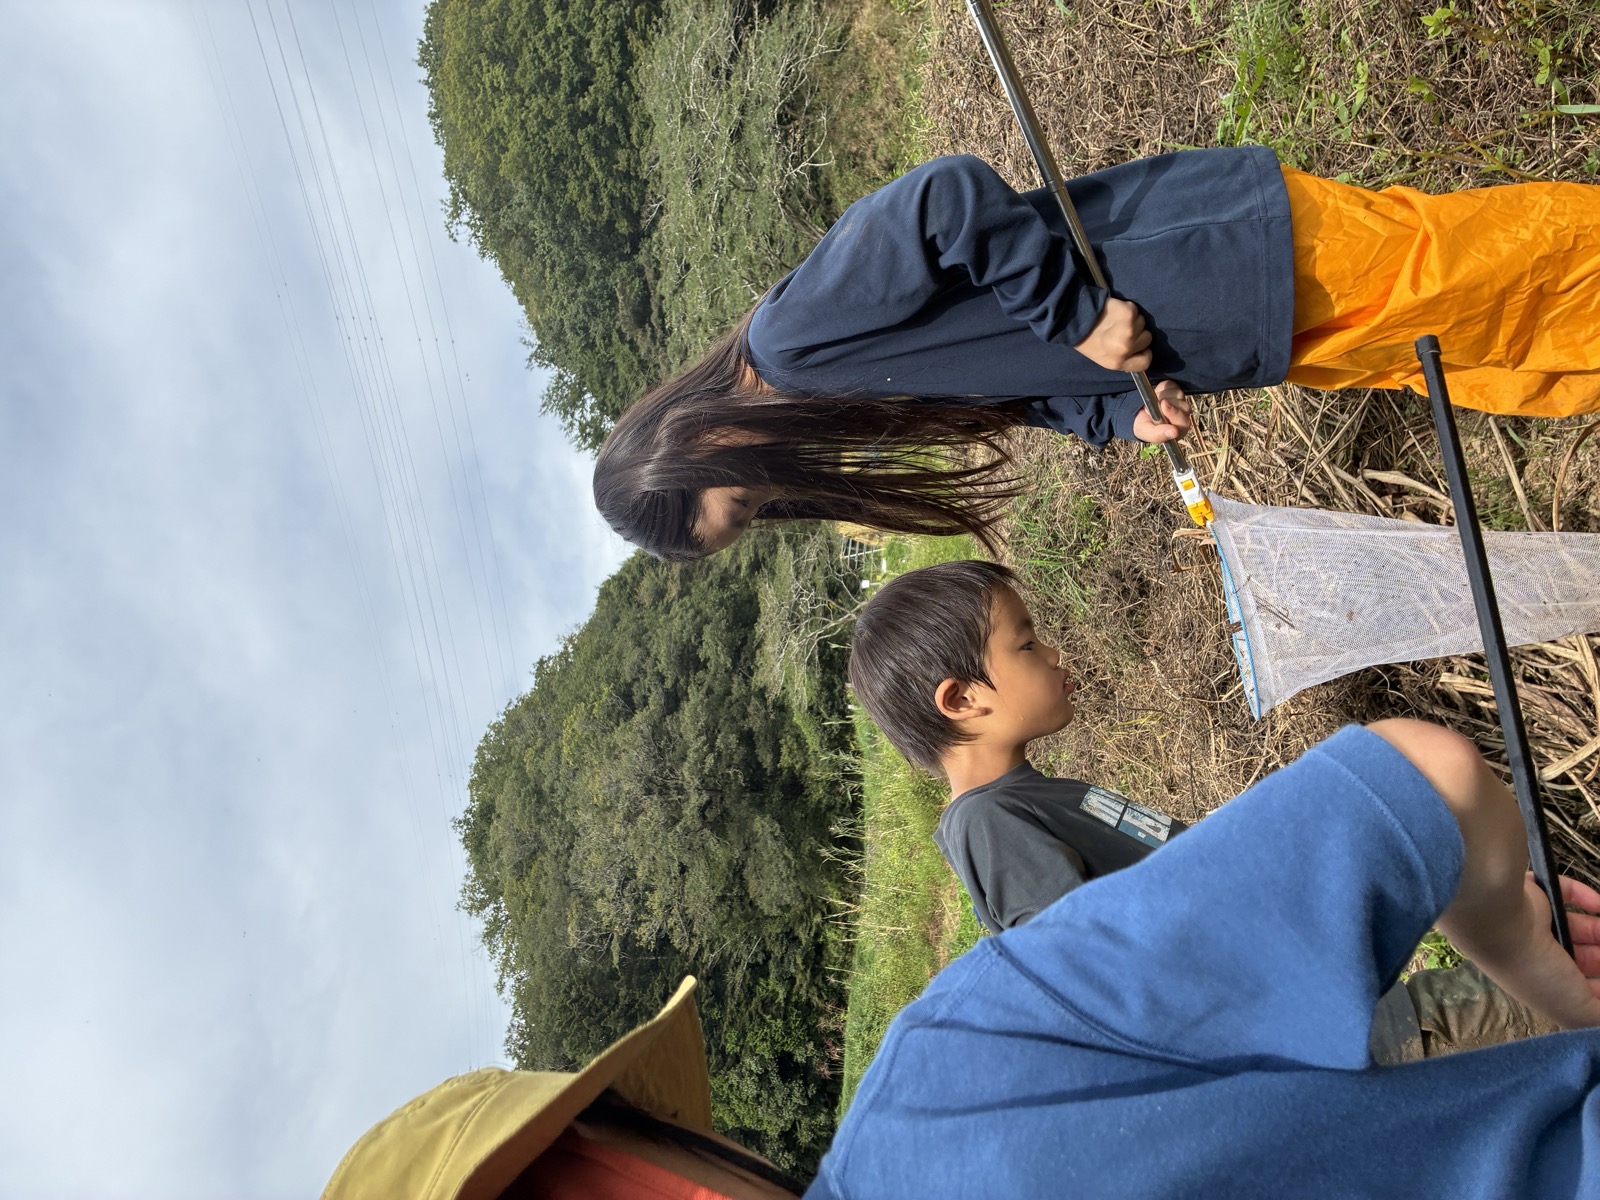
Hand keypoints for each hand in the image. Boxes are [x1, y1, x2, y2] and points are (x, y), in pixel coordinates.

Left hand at [1074, 297, 1151, 371]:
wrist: (1072, 320)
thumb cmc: (1088, 339)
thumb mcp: (1103, 359)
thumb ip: (1123, 359)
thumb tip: (1139, 355)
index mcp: (1118, 363)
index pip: (1146, 362)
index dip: (1144, 352)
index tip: (1138, 347)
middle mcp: (1125, 348)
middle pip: (1147, 339)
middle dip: (1137, 334)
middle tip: (1120, 330)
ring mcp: (1128, 330)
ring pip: (1143, 323)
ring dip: (1133, 320)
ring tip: (1115, 320)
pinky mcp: (1128, 313)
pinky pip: (1136, 310)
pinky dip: (1128, 308)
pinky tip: (1115, 311)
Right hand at [1131, 380, 1191, 443]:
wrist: (1138, 413)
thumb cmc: (1144, 426)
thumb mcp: (1146, 433)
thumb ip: (1159, 435)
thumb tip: (1174, 432)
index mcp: (1179, 429)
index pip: (1183, 421)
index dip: (1173, 412)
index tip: (1163, 405)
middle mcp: (1184, 415)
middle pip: (1183, 406)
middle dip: (1164, 405)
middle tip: (1150, 410)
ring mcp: (1182, 402)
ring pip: (1177, 394)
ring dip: (1162, 397)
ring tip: (1153, 404)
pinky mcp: (1177, 390)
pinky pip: (1172, 386)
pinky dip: (1162, 389)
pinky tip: (1157, 396)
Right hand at [1462, 873, 1599, 1030]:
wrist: (1500, 924)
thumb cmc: (1535, 971)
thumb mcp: (1576, 1011)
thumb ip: (1599, 1018)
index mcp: (1547, 986)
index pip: (1583, 990)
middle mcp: (1543, 957)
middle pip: (1587, 959)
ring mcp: (1541, 926)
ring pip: (1583, 929)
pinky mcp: (1540, 895)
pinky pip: (1570, 896)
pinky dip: (1588, 900)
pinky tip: (1599, 905)